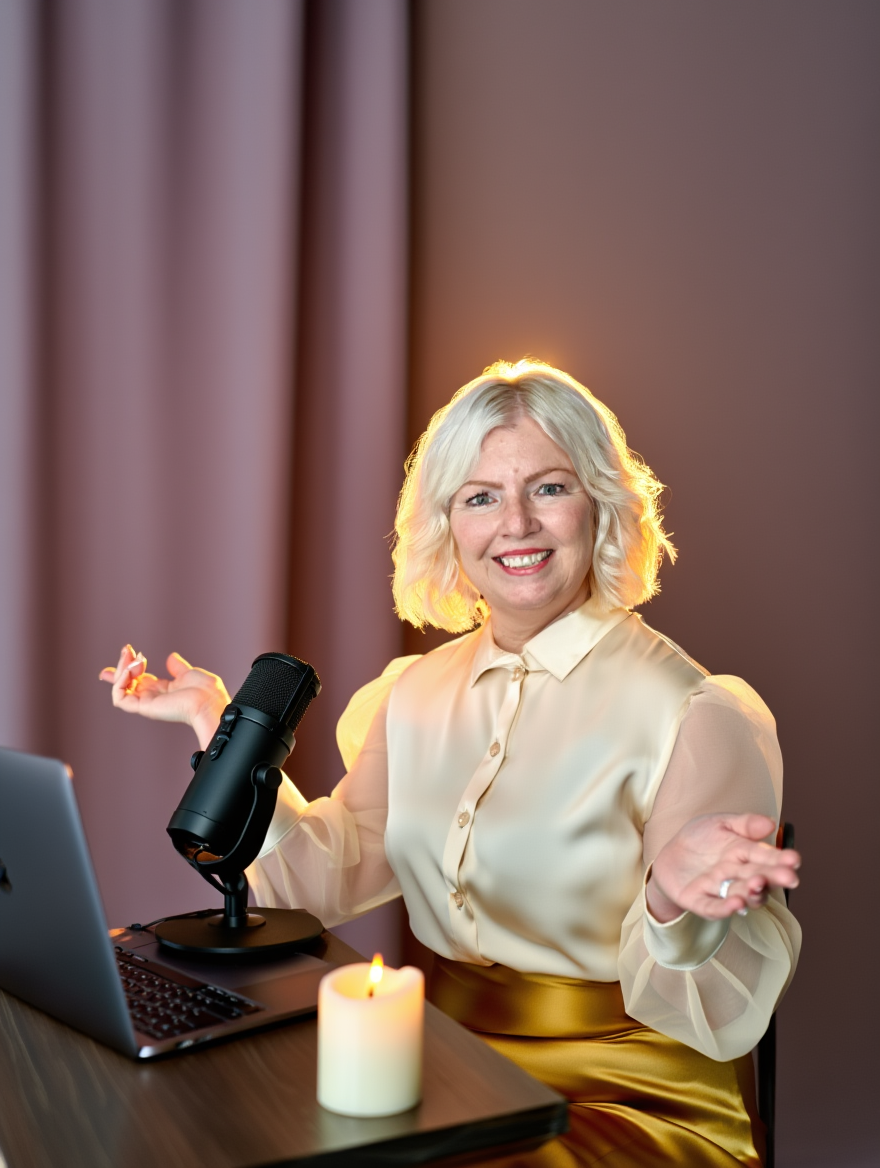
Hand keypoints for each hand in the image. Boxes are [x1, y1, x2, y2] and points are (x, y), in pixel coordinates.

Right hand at [99, 645, 230, 749]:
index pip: (137, 678)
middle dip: (122, 665)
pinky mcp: (143, 707)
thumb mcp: (188, 673)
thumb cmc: (205, 691)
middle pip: (125, 682)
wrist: (208, 702)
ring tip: (135, 659)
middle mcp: (151, 696)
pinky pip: (119, 698)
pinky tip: (131, 670)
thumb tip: (171, 657)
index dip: (128, 667)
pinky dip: (120, 682)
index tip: (125, 651)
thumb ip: (177, 667)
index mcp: (161, 689)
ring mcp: (146, 702)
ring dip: (122, 670)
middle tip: (127, 649)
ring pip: (120, 688)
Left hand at [646, 813, 800, 921]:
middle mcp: (736, 875)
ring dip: (751, 892)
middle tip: (789, 878)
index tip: (794, 859)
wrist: (669, 857)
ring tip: (757, 885)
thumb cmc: (700, 839)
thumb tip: (771, 823)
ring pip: (741, 894)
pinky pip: (714, 907)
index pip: (764, 857)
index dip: (780, 859)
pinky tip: (736, 904)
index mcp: (744, 854)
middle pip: (758, 878)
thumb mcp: (720, 823)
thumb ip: (745, 823)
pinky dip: (725, 908)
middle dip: (773, 877)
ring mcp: (720, 890)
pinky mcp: (701, 902)